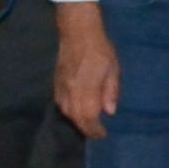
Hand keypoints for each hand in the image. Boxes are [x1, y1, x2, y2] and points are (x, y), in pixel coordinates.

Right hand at [52, 3, 120, 138]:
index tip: (103, 135)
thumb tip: (109, 112)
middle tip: (97, 133)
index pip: (89, 117)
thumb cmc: (100, 50)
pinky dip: (69, 111)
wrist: (77, 32)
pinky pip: (61, 104)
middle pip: (76, 118)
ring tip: (88, 124)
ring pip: (67, 113)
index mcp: (87, 89)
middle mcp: (71, 92)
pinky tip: (77, 111)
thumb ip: (111, 91)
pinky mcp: (56, 83)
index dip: (95, 130)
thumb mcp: (113, 69)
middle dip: (86, 129)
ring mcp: (61, 88)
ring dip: (77, 121)